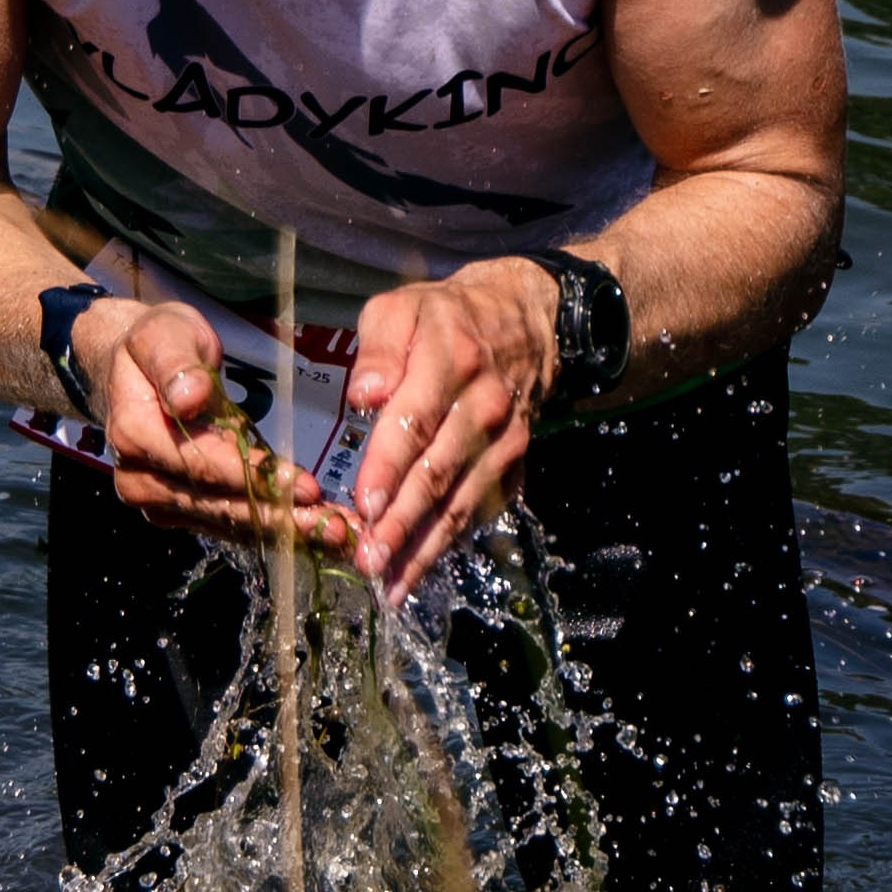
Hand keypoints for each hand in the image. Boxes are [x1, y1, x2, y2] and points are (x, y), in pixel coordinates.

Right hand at [72, 298, 355, 553]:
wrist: (131, 369)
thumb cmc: (155, 345)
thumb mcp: (164, 335)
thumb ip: (176, 365)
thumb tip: (190, 397)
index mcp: (134, 434)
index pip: (202, 465)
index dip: (255, 478)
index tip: (305, 487)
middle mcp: (140, 478)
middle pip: (218, 505)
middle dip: (281, 517)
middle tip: (335, 526)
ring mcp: (157, 500)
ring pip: (227, 522)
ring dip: (284, 530)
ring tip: (335, 532)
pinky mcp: (178, 510)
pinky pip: (227, 523)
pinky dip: (271, 527)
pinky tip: (311, 528)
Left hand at [344, 258, 562, 603]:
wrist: (526, 320)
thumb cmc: (445, 318)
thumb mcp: (403, 307)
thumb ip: (378, 346)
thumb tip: (364, 395)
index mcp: (452, 360)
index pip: (415, 422)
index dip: (389, 467)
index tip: (365, 505)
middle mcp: (485, 405)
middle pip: (439, 473)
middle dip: (402, 523)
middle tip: (370, 561)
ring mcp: (507, 438)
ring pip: (462, 501)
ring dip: (425, 546)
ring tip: (391, 584)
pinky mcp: (516, 461)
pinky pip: (482, 507)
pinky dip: (451, 541)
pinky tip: (420, 567)